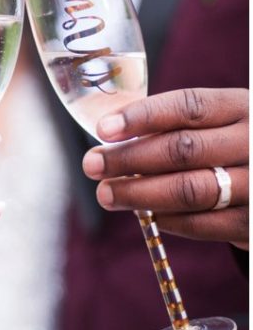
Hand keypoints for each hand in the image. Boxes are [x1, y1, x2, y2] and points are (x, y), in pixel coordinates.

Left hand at [82, 88, 248, 248]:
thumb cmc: (234, 147)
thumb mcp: (220, 123)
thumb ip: (176, 125)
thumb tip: (112, 135)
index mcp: (242, 108)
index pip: (189, 106)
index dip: (142, 116)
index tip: (103, 129)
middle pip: (183, 149)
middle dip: (129, 158)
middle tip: (92, 165)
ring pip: (191, 189)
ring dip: (140, 193)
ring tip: (107, 194)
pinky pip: (205, 224)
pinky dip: (169, 220)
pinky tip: (147, 214)